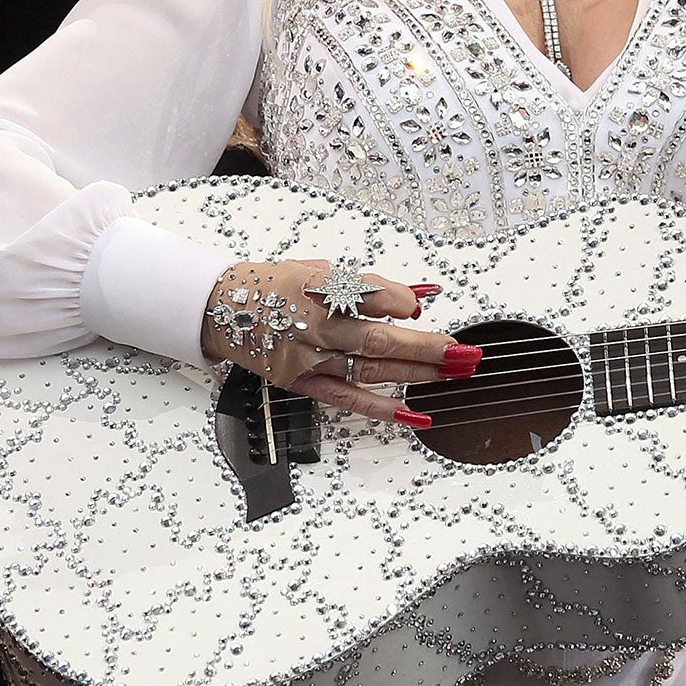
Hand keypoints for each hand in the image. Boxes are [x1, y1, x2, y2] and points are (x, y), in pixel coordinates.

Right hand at [201, 260, 478, 425]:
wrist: (219, 309)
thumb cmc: (274, 285)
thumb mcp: (320, 270)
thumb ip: (369, 285)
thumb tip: (419, 297)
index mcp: (319, 289)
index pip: (372, 296)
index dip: (402, 303)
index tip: (419, 309)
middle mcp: (315, 327)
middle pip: (380, 339)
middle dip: (429, 347)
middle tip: (466, 352)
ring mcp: (309, 359)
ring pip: (372, 369)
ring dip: (418, 373)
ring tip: (456, 372)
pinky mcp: (303, 383)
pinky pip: (347, 399)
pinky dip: (382, 408)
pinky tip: (415, 414)